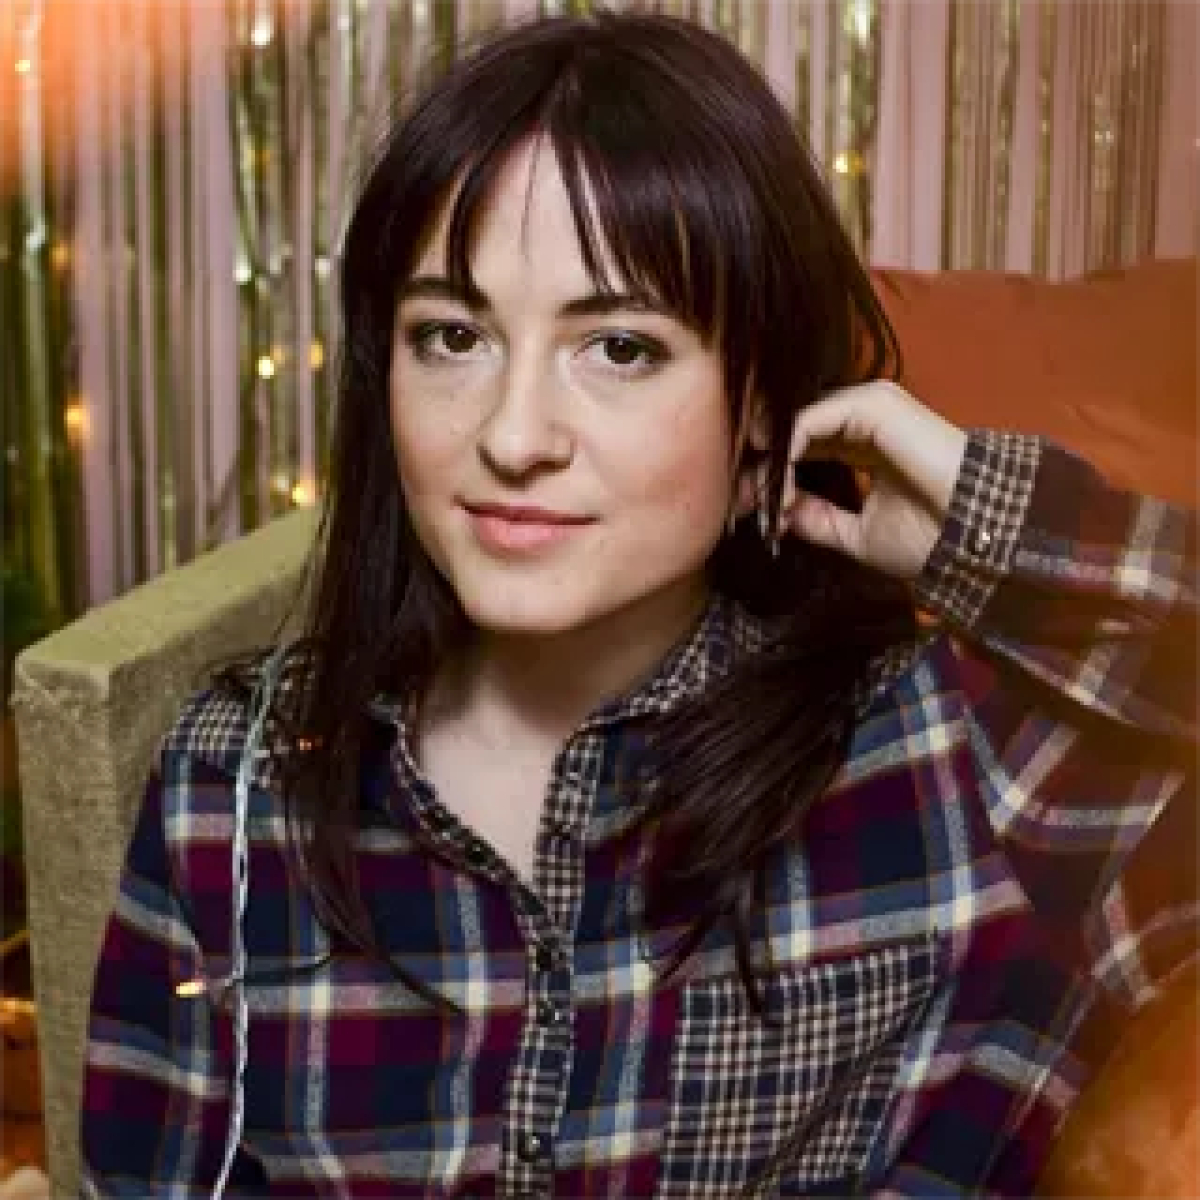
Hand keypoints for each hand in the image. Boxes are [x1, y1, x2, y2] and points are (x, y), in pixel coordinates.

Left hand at [741, 381, 967, 580]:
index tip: (747, 510)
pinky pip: (807, 421)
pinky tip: (781, 492)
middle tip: (737, 502)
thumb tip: (776, 513)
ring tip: (759, 503)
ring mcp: (868, 404)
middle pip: (793, 427)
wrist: (975, 538)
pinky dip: (786, 457)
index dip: (772, 473)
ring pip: (795, 423)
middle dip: (759, 465)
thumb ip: (817, 518)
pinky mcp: (871, 404)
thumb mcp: (857, 533)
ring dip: (770, 465)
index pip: (803, 442)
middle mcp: (863, 415)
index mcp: (864, 440)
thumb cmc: (930, 538)